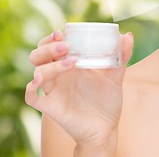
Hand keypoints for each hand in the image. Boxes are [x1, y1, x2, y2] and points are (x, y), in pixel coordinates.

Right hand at [25, 29, 133, 148]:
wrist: (106, 127)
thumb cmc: (108, 99)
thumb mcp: (116, 75)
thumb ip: (122, 55)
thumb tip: (127, 35)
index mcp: (69, 63)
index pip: (51, 44)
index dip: (52, 37)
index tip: (63, 32)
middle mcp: (58, 74)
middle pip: (39, 54)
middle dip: (48, 46)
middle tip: (66, 46)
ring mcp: (52, 90)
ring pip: (37, 70)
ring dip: (50, 64)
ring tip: (71, 62)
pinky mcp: (50, 106)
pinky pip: (31, 96)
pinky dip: (31, 87)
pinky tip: (40, 80)